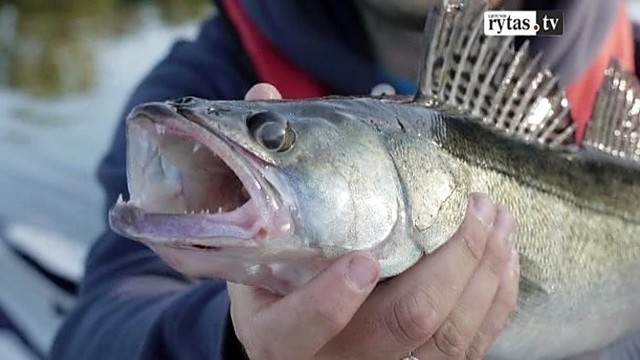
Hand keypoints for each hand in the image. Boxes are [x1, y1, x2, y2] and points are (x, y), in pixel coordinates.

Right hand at [228, 83, 519, 359]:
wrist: (295, 348)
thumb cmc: (276, 292)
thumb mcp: (255, 252)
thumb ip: (259, 180)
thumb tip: (264, 98)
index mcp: (280, 337)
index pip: (302, 328)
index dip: (331, 300)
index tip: (363, 260)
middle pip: (404, 324)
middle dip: (452, 265)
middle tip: (475, 209)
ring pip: (449, 338)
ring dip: (484, 274)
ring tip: (499, 221)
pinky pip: (473, 347)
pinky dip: (497, 301)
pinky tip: (505, 259)